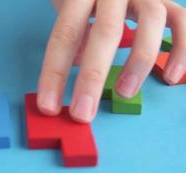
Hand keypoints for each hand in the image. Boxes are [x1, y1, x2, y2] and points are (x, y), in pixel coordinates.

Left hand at [38, 0, 184, 122]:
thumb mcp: (72, 9)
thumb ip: (75, 36)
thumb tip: (78, 70)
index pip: (65, 35)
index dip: (54, 73)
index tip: (48, 107)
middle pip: (105, 31)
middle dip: (91, 78)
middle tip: (82, 114)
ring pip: (151, 22)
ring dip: (138, 63)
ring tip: (125, 93)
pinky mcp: (168, 0)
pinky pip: (182, 22)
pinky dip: (181, 51)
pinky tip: (171, 77)